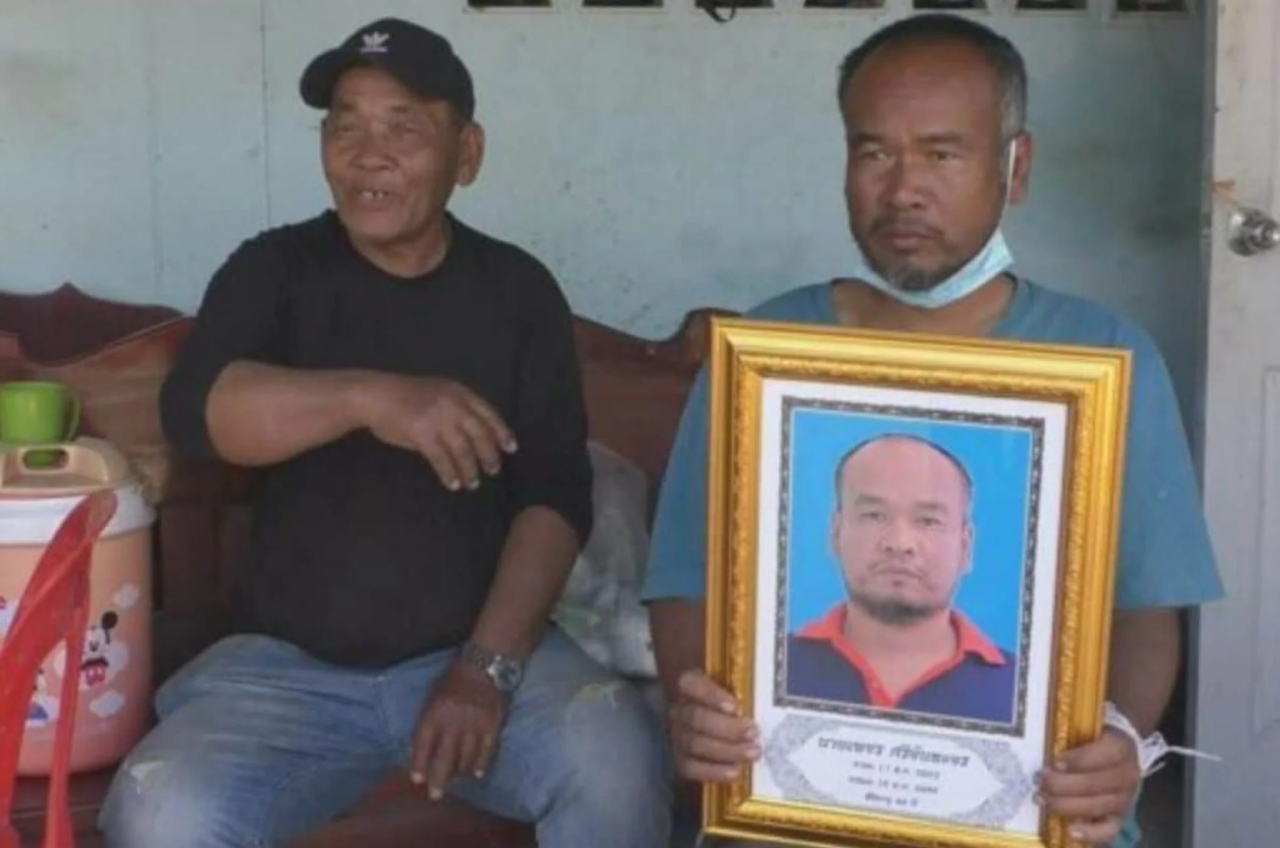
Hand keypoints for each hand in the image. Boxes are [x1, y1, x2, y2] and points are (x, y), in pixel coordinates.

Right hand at [357, 374, 516, 489]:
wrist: (375, 395)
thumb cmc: (406, 398)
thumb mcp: (438, 395)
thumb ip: (457, 411)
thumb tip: (476, 438)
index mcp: (459, 392)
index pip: (488, 413)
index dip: (502, 432)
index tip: (511, 448)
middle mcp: (452, 404)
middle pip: (480, 434)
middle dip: (489, 455)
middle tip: (493, 470)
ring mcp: (437, 418)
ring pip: (463, 449)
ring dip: (470, 469)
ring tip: (473, 483)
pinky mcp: (422, 433)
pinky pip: (441, 459)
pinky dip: (449, 473)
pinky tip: (453, 483)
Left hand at [409, 660, 507, 799]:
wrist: (486, 667)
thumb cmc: (454, 681)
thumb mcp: (433, 697)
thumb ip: (428, 721)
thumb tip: (422, 749)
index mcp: (434, 714)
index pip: (423, 745)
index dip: (419, 764)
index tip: (416, 779)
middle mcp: (453, 723)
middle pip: (445, 759)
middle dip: (439, 780)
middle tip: (436, 795)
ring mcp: (474, 726)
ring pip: (466, 759)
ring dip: (459, 774)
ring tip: (456, 781)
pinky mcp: (493, 727)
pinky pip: (486, 752)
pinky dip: (481, 766)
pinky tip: (477, 774)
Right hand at [668, 669, 759, 782]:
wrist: (718, 724)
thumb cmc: (734, 699)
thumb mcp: (735, 686)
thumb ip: (744, 685)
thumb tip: (773, 688)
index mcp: (690, 683)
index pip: (692, 684)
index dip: (711, 695)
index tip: (735, 707)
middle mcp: (679, 709)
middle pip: (696, 718)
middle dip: (726, 728)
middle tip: (754, 733)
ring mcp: (677, 735)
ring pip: (694, 743)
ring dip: (726, 751)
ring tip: (754, 753)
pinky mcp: (681, 759)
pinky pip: (690, 768)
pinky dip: (713, 772)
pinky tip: (735, 773)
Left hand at [1038, 728, 1140, 844]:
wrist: (1120, 755)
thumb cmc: (1094, 740)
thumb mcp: (1087, 730)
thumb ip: (1070, 733)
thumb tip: (1043, 741)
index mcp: (1121, 748)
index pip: (1104, 754)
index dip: (1079, 760)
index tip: (1054, 763)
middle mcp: (1128, 775)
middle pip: (1096, 784)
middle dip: (1063, 785)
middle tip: (1039, 781)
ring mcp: (1125, 798)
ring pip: (1098, 806)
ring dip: (1067, 805)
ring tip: (1042, 799)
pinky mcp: (1119, 817)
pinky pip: (1108, 830)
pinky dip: (1090, 833)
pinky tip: (1070, 831)